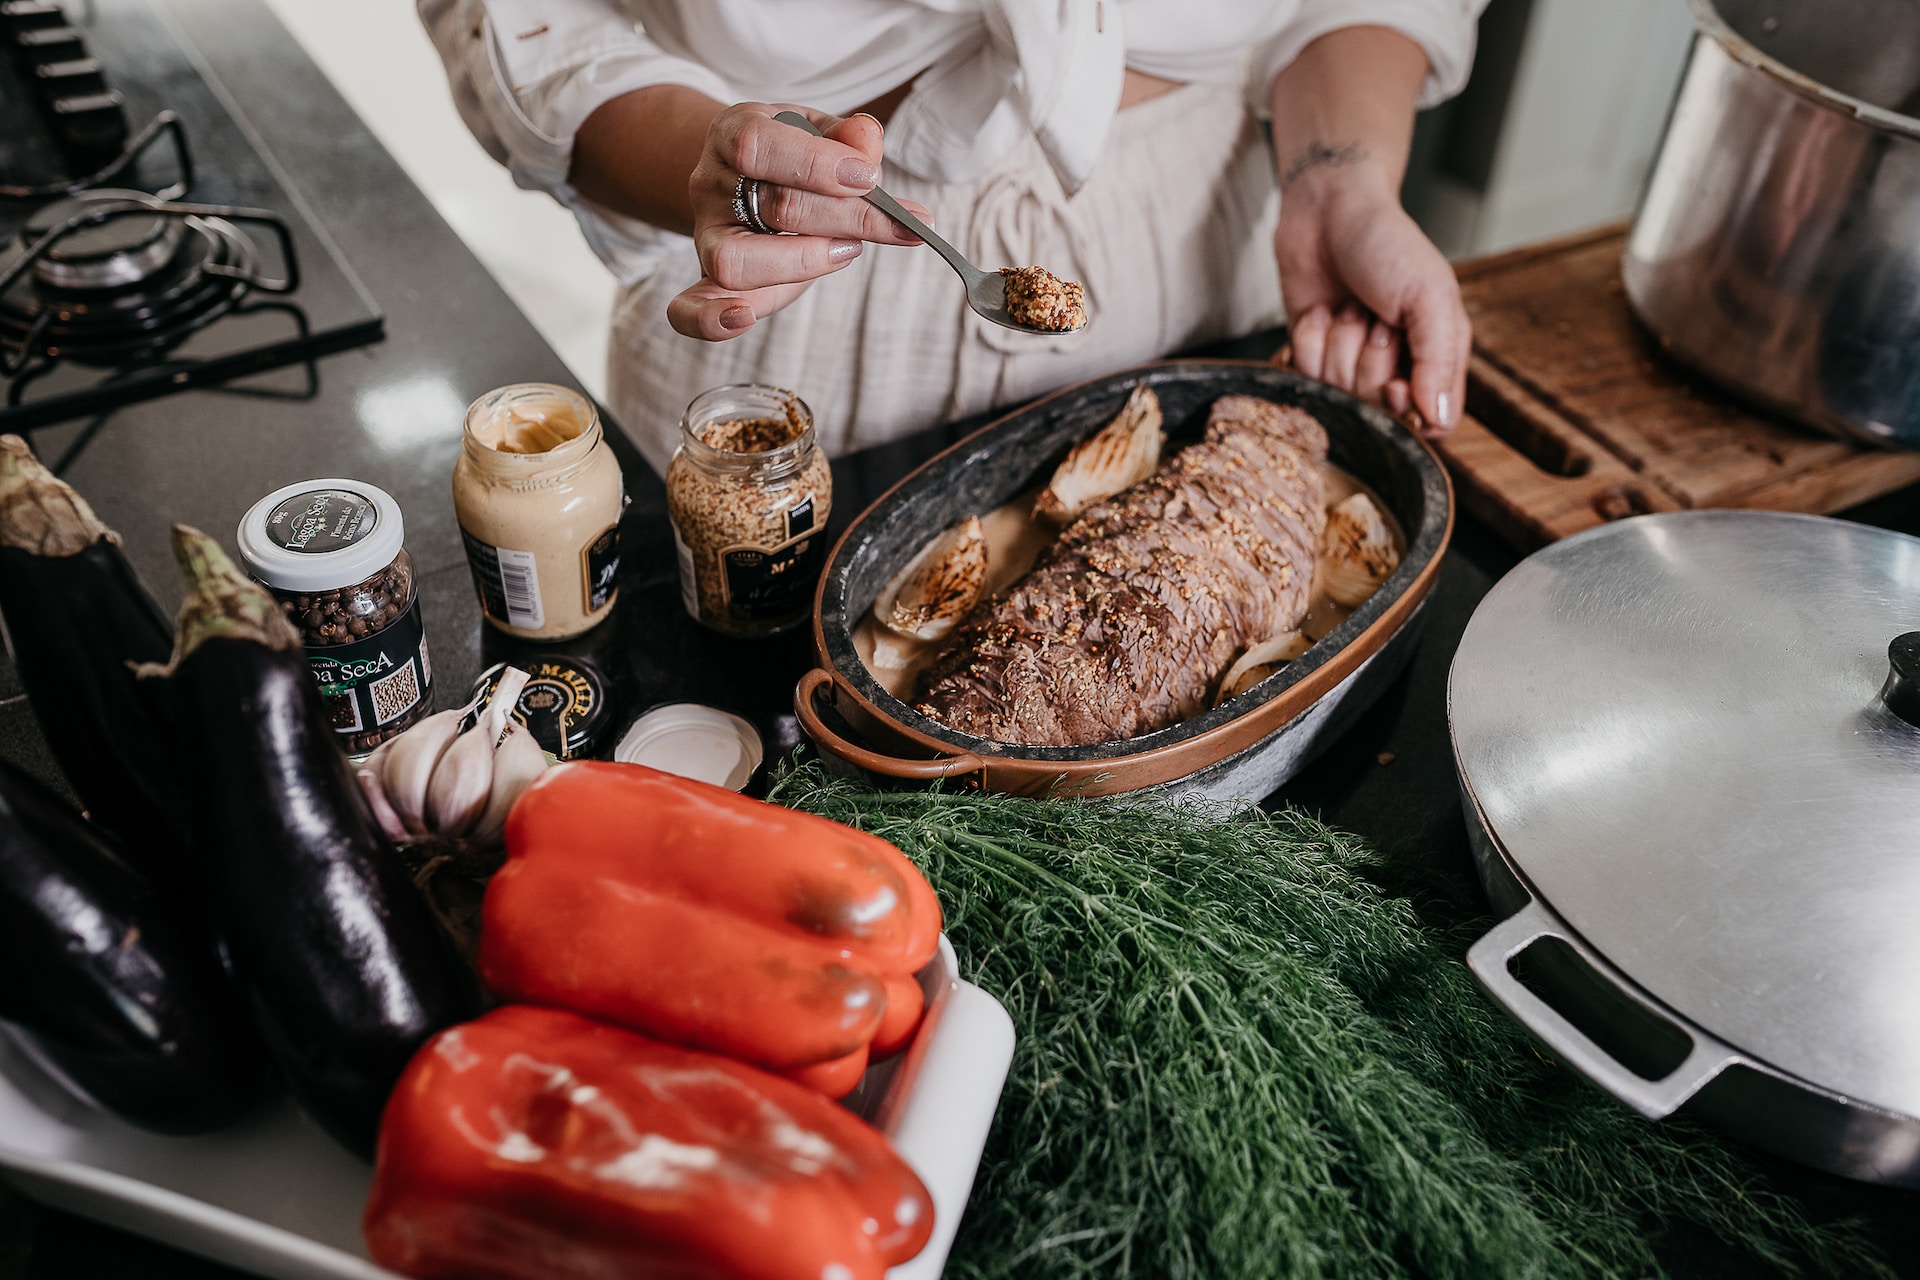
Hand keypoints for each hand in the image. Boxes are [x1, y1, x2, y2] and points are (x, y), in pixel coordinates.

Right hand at [670, 104, 928, 340]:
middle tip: (897, 224)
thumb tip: (867, 140)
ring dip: (804, 262)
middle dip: (846, 218)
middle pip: (773, 207)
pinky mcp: (710, 281)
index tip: (870, 178)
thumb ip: (848, 136)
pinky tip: (743, 319)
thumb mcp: (819, 132)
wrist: (744, 177)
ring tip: (847, 251)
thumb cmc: (790, 157)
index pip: (758, 145)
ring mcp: (706, 237)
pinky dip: (710, 321)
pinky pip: (688, 309)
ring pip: (735, 262)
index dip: (817, 164)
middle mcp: (710, 184)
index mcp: (733, 133)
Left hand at [1274, 161, 1468, 436]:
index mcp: (1436, 357)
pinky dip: (1310, 340)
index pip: (1431, 423)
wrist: (1328, 210)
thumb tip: (1438, 419)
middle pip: (1379, 412)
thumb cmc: (1388, 244)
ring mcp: (1348, 365)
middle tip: (1376, 318)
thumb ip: (1439, 359)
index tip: (1397, 382)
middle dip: (1370, 362)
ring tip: (1349, 307)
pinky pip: (1304, 376)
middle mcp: (1394, 368)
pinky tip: (1321, 312)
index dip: (1407, 412)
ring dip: (1340, 344)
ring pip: (1339, 395)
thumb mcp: (1430, 294)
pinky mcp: (1309, 357)